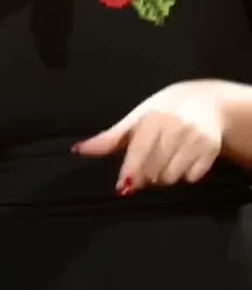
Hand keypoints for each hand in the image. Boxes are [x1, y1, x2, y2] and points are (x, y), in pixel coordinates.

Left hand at [73, 80, 224, 192]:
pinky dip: (183, 175)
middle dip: (144, 175)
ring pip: (171, 177)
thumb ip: (110, 138)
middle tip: (141, 169)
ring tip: (162, 160)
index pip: (141, 150)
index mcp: (153, 118)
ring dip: (162, 177)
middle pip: (154, 169)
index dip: (131, 170)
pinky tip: (181, 160)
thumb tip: (79, 150)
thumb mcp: (136, 119)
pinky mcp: (212, 150)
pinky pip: (191, 178)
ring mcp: (196, 139)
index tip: (122, 188)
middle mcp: (176, 127)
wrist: (206, 102)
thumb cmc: (162, 111)